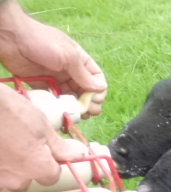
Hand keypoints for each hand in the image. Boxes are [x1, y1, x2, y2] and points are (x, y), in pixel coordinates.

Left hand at [0, 0, 106, 116]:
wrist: (12, 38)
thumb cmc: (43, 41)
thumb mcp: (68, 57)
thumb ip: (84, 75)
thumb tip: (100, 89)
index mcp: (80, 61)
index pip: (96, 79)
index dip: (98, 91)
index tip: (95, 100)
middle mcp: (71, 71)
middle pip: (86, 91)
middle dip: (89, 102)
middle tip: (88, 112)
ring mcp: (57, 78)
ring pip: (72, 97)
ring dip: (76, 107)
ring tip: (77, 116)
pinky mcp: (43, 85)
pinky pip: (55, 99)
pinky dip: (60, 107)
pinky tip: (63, 113)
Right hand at [0, 84, 87, 191]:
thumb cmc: (10, 111)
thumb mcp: (40, 125)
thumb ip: (59, 146)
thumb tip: (77, 156)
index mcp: (38, 168)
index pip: (51, 177)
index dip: (48, 163)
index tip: (41, 150)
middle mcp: (16, 180)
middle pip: (26, 180)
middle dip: (24, 167)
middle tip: (16, 143)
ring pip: (5, 180)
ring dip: (5, 167)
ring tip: (2, 143)